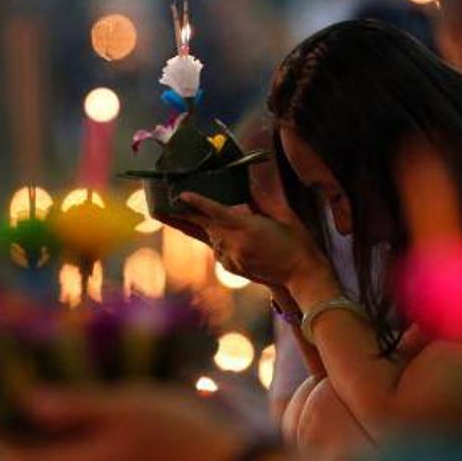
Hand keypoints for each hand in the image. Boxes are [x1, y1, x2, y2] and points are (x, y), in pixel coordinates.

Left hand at [179, 192, 331, 290]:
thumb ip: (262, 200)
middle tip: (159, 208)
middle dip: (183, 217)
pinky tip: (231, 239)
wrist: (302, 274)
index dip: (197, 203)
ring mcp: (232, 259)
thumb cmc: (297, 242)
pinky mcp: (233, 268)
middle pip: (204, 227)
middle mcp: (235, 244)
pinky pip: (219, 252)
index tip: (181, 195)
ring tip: (200, 218)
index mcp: (247, 227)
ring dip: (210, 229)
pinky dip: (220, 243)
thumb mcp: (283, 215)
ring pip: (211, 239)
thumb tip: (247, 186)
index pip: (216, 213)